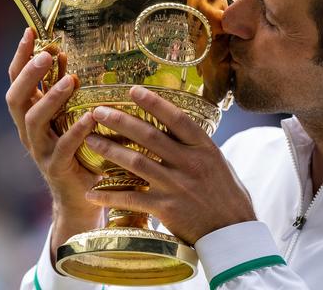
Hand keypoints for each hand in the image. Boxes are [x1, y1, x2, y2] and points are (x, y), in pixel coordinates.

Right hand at [5, 28, 102, 260]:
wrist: (81, 197)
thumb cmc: (77, 150)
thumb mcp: (67, 116)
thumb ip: (62, 89)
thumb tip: (63, 53)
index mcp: (29, 115)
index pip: (16, 81)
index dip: (20, 56)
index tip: (30, 31)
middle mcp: (28, 132)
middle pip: (16, 99)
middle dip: (29, 74)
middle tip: (47, 54)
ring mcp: (40, 151)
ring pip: (34, 122)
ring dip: (52, 99)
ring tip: (72, 80)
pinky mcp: (57, 169)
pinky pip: (63, 148)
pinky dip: (76, 131)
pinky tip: (91, 117)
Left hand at [84, 85, 255, 244]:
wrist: (232, 232)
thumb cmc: (226, 194)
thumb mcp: (217, 161)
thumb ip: (195, 145)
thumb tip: (174, 125)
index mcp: (204, 148)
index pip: (177, 118)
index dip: (154, 102)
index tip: (133, 90)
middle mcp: (189, 163)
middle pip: (149, 136)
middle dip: (121, 121)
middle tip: (98, 111)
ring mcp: (176, 185)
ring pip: (136, 162)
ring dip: (110, 150)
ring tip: (90, 141)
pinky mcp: (166, 208)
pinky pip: (132, 198)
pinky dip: (110, 194)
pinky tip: (92, 191)